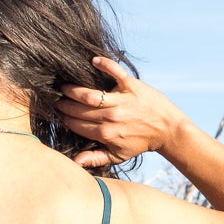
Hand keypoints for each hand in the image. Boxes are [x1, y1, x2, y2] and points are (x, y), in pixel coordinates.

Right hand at [56, 54, 187, 170]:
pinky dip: (105, 64)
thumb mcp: (118, 156)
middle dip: (64, 104)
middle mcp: (111, 117)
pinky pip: (115, 72)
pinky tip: (93, 60)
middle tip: (55, 99)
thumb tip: (75, 162)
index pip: (76, 124)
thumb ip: (95, 159)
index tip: (57, 113)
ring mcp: (121, 100)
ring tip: (64, 86)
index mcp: (106, 135)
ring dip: (73, 89)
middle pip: (79, 109)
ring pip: (89, 94)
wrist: (167, 130)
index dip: (64, 118)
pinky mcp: (132, 86)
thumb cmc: (141, 143)